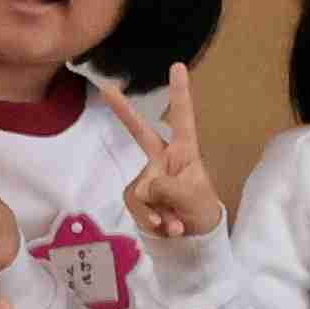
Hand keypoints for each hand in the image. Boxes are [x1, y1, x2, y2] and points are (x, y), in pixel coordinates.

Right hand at [99, 70, 224, 246]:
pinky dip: (149, 220)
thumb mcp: (194, 198)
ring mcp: (148, 178)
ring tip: (176, 223)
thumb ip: (170, 187)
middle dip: (123, 111)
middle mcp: (163, 160)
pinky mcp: (138, 196)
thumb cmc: (202, 212)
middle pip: (140, 132)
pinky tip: (165, 227)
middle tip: (107, 88)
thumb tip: (145, 187)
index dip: (180, 93)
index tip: (177, 66)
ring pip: (141, 191)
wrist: (193, 242)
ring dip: (157, 212)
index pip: (182, 119)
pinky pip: (135, 206)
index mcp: (184, 152)